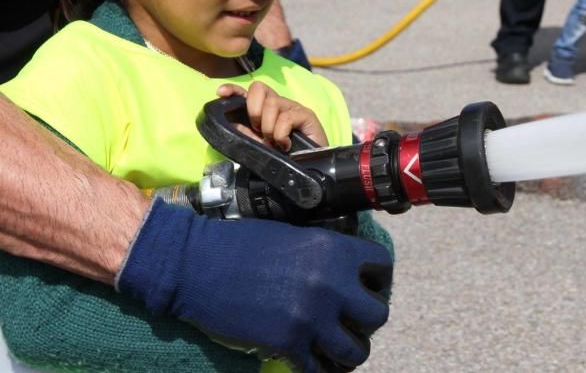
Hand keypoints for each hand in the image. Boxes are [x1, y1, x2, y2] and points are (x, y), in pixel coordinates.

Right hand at [118, 201, 392, 372]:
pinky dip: (317, 366)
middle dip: (367, 318)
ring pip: (357, 350)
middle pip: (378, 314)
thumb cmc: (240, 243)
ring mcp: (311, 318)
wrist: (196, 264)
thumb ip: (326, 253)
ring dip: (348, 348)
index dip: (376, 277)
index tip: (367, 285)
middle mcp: (331, 284)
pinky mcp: (287, 344)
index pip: (383, 266)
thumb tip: (346, 269)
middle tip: (351, 318)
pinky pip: (319, 369)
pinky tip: (309, 358)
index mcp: (335, 250)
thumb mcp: (295, 234)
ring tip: (335, 344)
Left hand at [216, 82, 327, 150]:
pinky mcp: (306, 114)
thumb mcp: (260, 146)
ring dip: (268, 127)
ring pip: (272, 103)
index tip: (221, 92)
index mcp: (265, 110)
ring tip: (274, 142)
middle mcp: (278, 105)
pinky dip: (281, 134)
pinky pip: (286, 117)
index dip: (234, 89)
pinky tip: (285, 145)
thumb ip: (246, 135)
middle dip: (253, 110)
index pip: (248, 92)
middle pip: (259, 89)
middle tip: (258, 130)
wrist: (309, 168)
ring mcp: (292, 108)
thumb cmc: (285, 157)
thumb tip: (232, 124)